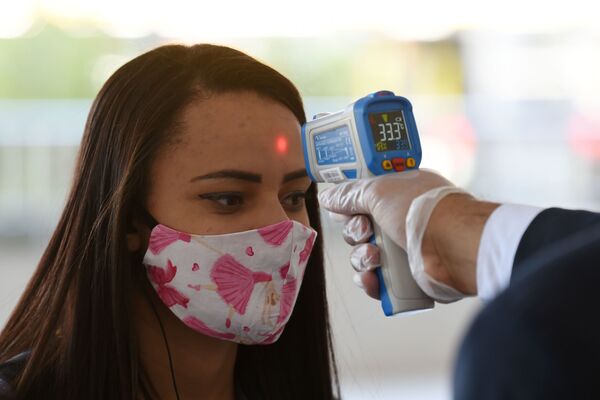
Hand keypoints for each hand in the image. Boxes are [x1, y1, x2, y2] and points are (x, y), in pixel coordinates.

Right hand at [318, 170, 497, 301]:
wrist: (453, 246)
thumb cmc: (420, 210)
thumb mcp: (378, 191)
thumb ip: (349, 194)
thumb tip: (328, 197)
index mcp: (397, 194)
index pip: (363, 199)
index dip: (350, 205)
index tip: (345, 209)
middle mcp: (400, 220)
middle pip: (358, 229)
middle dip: (356, 233)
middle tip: (367, 232)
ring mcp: (404, 249)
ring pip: (364, 257)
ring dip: (361, 258)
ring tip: (375, 258)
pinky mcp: (406, 277)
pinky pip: (376, 281)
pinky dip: (370, 282)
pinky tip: (372, 279)